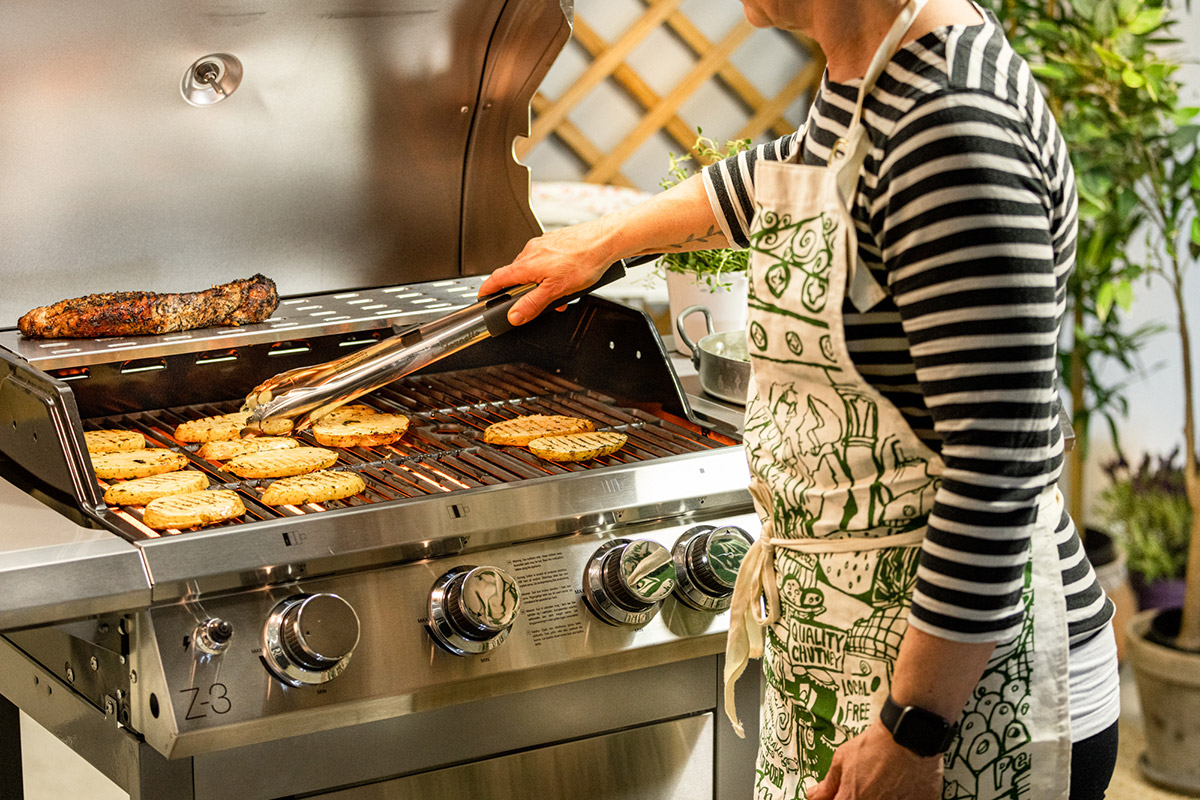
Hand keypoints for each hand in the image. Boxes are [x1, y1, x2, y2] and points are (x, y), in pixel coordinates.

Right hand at [477, 219, 618, 326]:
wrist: (606, 241)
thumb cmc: (584, 260)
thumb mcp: (556, 290)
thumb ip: (532, 305)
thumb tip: (514, 316)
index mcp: (526, 264)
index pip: (497, 278)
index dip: (487, 289)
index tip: (482, 297)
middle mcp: (531, 251)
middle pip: (517, 275)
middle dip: (524, 292)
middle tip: (537, 304)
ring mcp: (543, 245)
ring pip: (534, 268)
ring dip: (541, 283)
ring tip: (561, 294)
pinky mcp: (555, 241)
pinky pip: (546, 260)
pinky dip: (551, 272)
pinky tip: (567, 278)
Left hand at [807, 722, 941, 799]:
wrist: (908, 734)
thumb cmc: (876, 745)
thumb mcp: (842, 759)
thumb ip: (828, 783)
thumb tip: (814, 795)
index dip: (834, 799)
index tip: (838, 793)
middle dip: (858, 795)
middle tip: (864, 782)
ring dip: (880, 794)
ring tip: (884, 779)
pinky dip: (900, 794)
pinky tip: (901, 782)